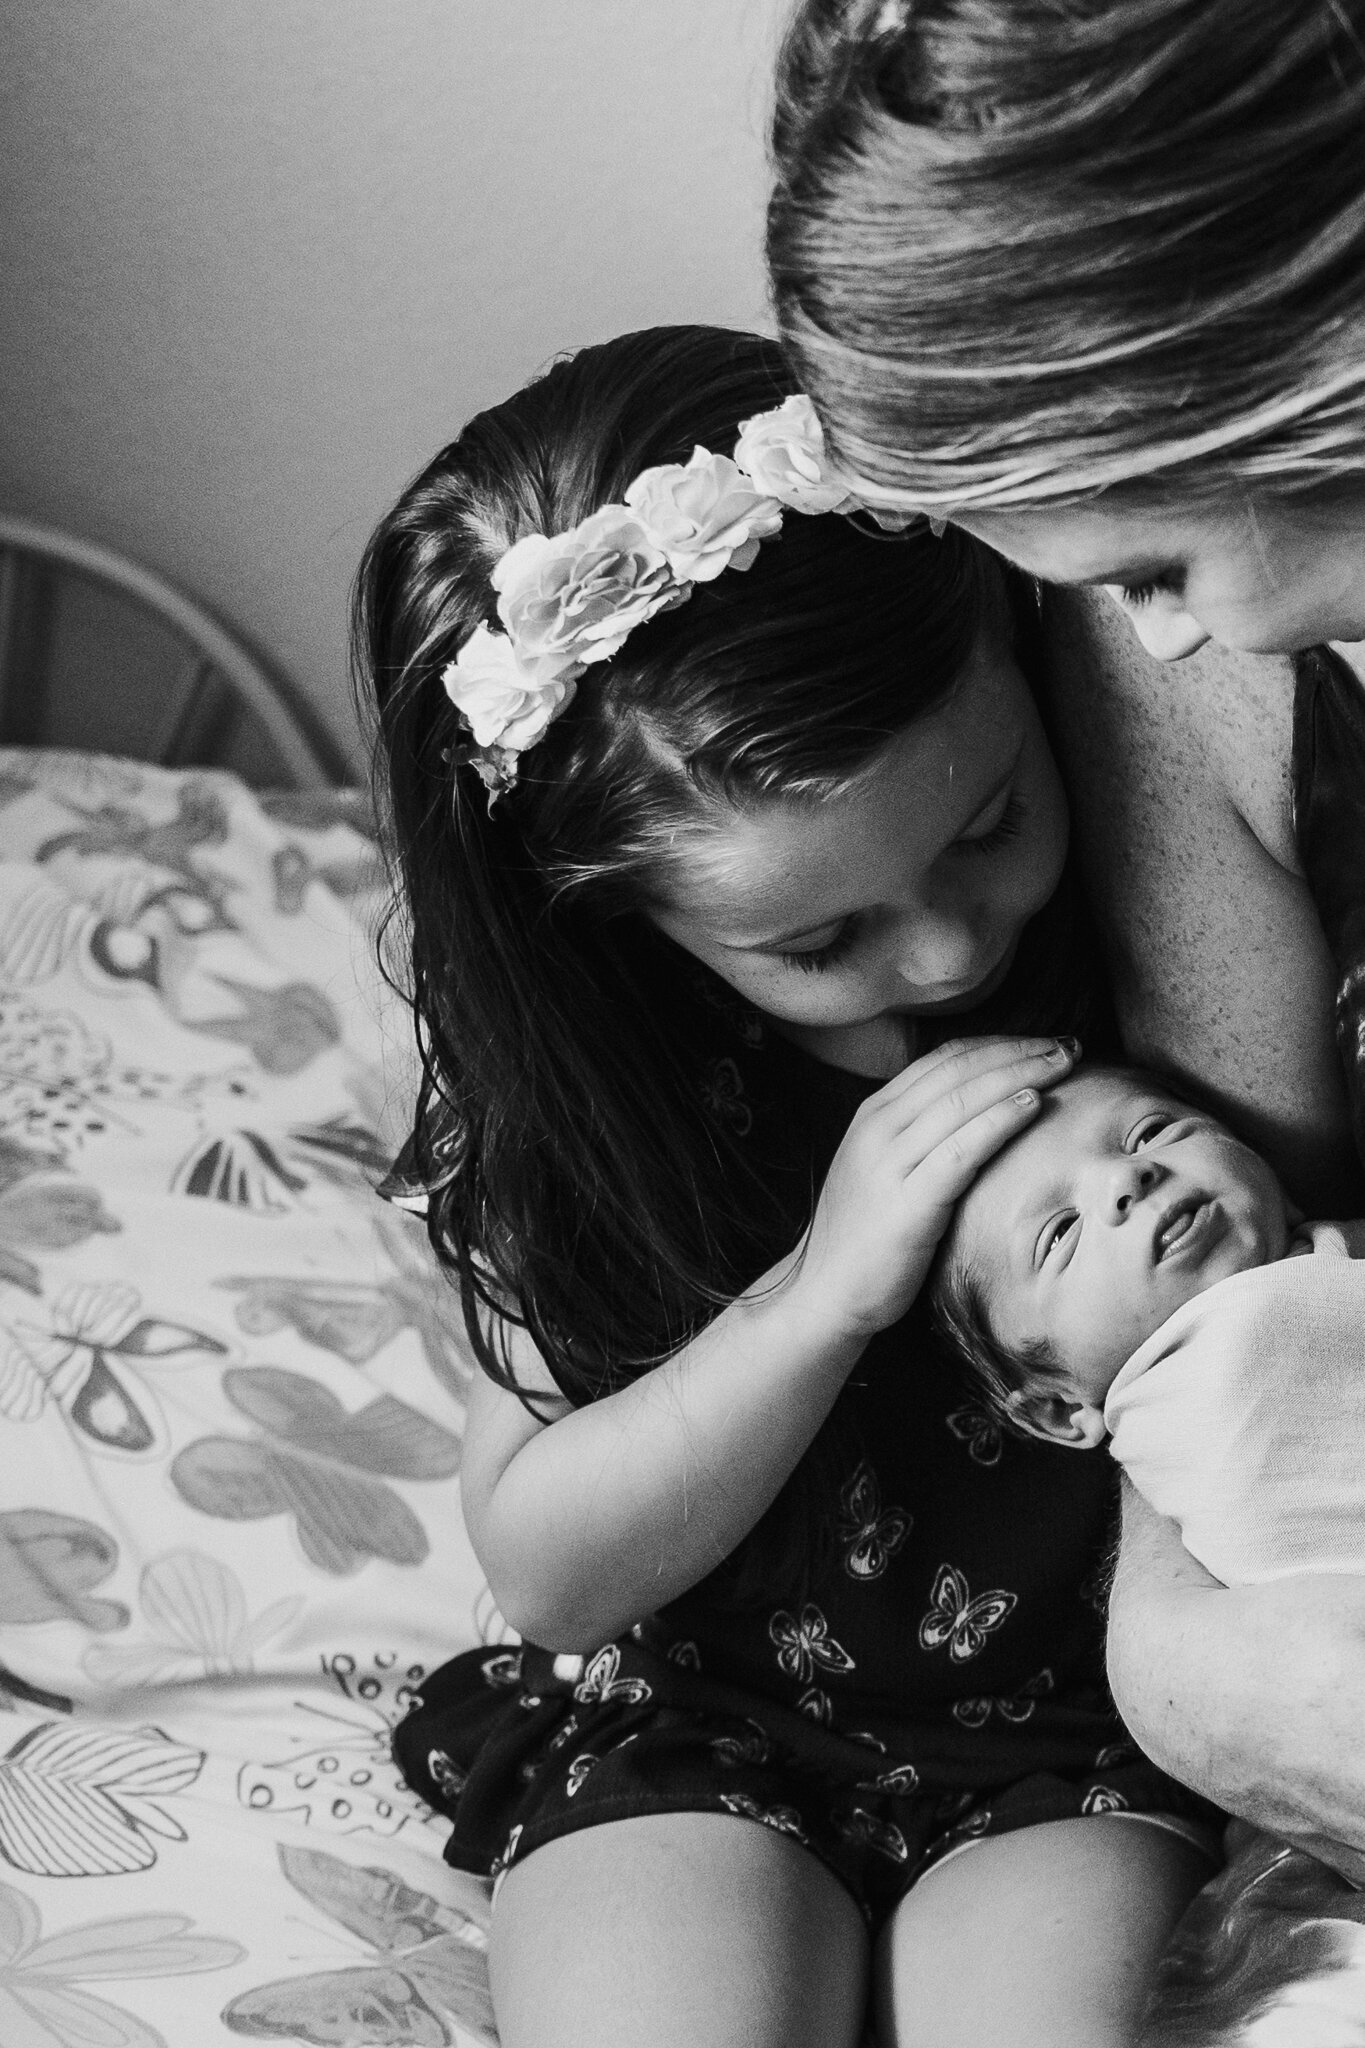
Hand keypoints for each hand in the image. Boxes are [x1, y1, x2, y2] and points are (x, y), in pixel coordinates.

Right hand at [794, 1034, 1077, 1338]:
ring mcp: (889, 1164)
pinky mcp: (907, 1204)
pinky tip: (1032, 1105)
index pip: (944, 1059)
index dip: (998, 1043)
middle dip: (1018, 1051)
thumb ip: (920, 1134)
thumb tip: (981, 1110)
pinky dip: (999, 1121)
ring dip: (1019, 1075)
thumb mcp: (884, 1167)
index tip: (1043, 1042)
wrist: (825, 1293)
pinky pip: (961, 1151)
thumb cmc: (866, 1236)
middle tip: (1068, 1045)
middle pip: (958, 1070)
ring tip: (1064, 1065)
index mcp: (874, 1114)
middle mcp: (879, 1128)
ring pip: (962, 1100)